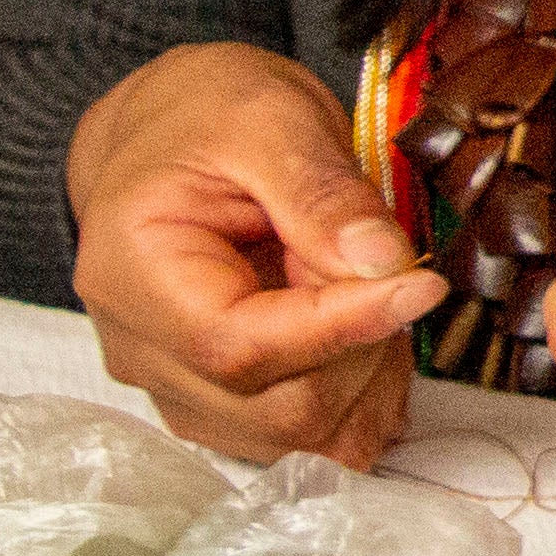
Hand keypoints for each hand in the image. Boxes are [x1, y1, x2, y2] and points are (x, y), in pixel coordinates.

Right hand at [64, 42, 445, 468]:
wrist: (173, 131)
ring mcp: (178, 388)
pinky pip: (305, 440)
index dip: (345, 328)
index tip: (422, 285)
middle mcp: (142, 351)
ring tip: (374, 292)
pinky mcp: (219, 404)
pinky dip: (358, 397)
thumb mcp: (270, 119)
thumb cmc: (211, 115)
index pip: (240, 347)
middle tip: (392, 270)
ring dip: (367, 377)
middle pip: (279, 410)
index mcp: (132, 275)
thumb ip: (323, 192)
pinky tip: (370, 333)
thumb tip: (384, 265)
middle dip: (364, 349)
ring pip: (301, 438)